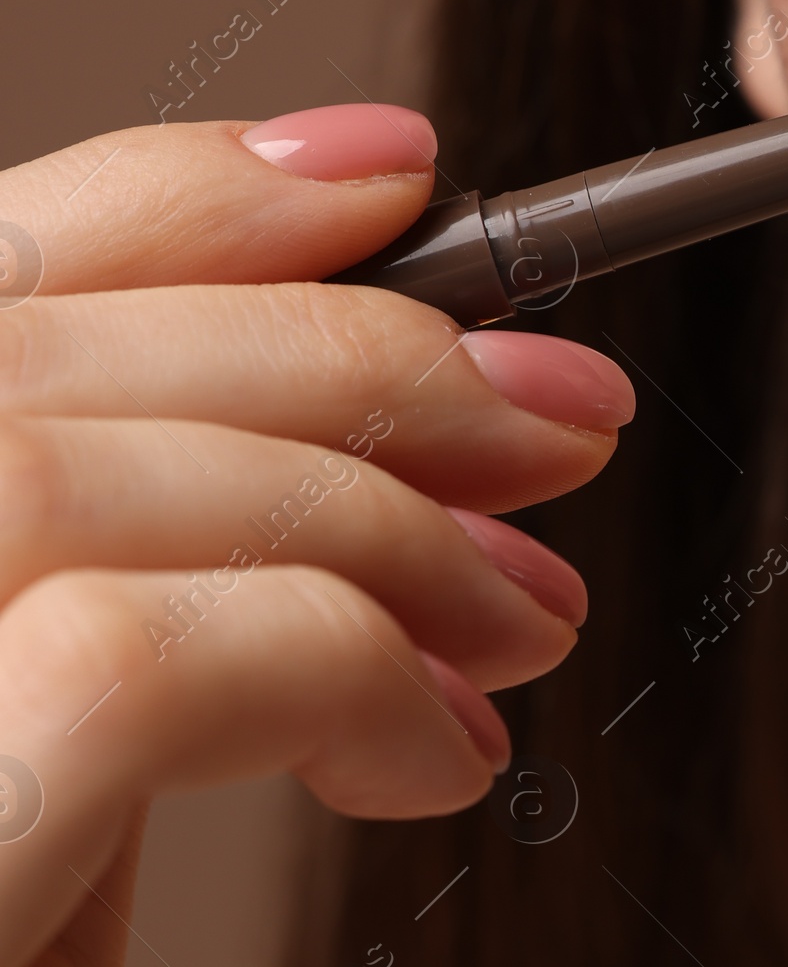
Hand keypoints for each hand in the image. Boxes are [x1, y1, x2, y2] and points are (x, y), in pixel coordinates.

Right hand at [0, 102, 628, 966]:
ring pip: (74, 480)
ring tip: (516, 620)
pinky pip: (122, 662)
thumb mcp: (33, 786)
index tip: (395, 180)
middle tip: (555, 421)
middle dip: (343, 352)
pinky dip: (324, 663)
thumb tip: (343, 385)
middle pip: (32, 358)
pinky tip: (428, 756)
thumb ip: (122, 582)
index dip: (179, 198)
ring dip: (362, 519)